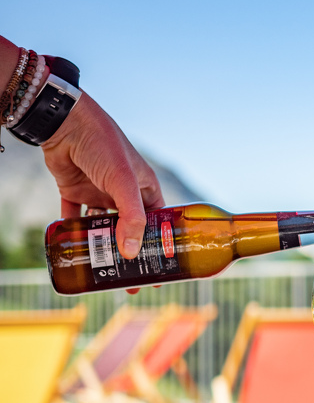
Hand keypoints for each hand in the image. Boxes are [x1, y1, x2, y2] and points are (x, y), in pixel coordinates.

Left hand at [40, 91, 163, 259]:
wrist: (65, 123)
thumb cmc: (104, 146)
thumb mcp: (124, 183)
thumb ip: (131, 218)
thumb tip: (130, 252)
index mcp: (144, 188)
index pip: (157, 222)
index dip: (159, 245)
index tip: (159, 268)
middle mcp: (124, 192)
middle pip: (130, 229)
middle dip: (130, 253)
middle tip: (130, 279)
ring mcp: (99, 192)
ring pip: (102, 226)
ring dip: (101, 244)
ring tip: (103, 267)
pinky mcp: (74, 191)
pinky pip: (74, 217)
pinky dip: (73, 231)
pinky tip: (73, 247)